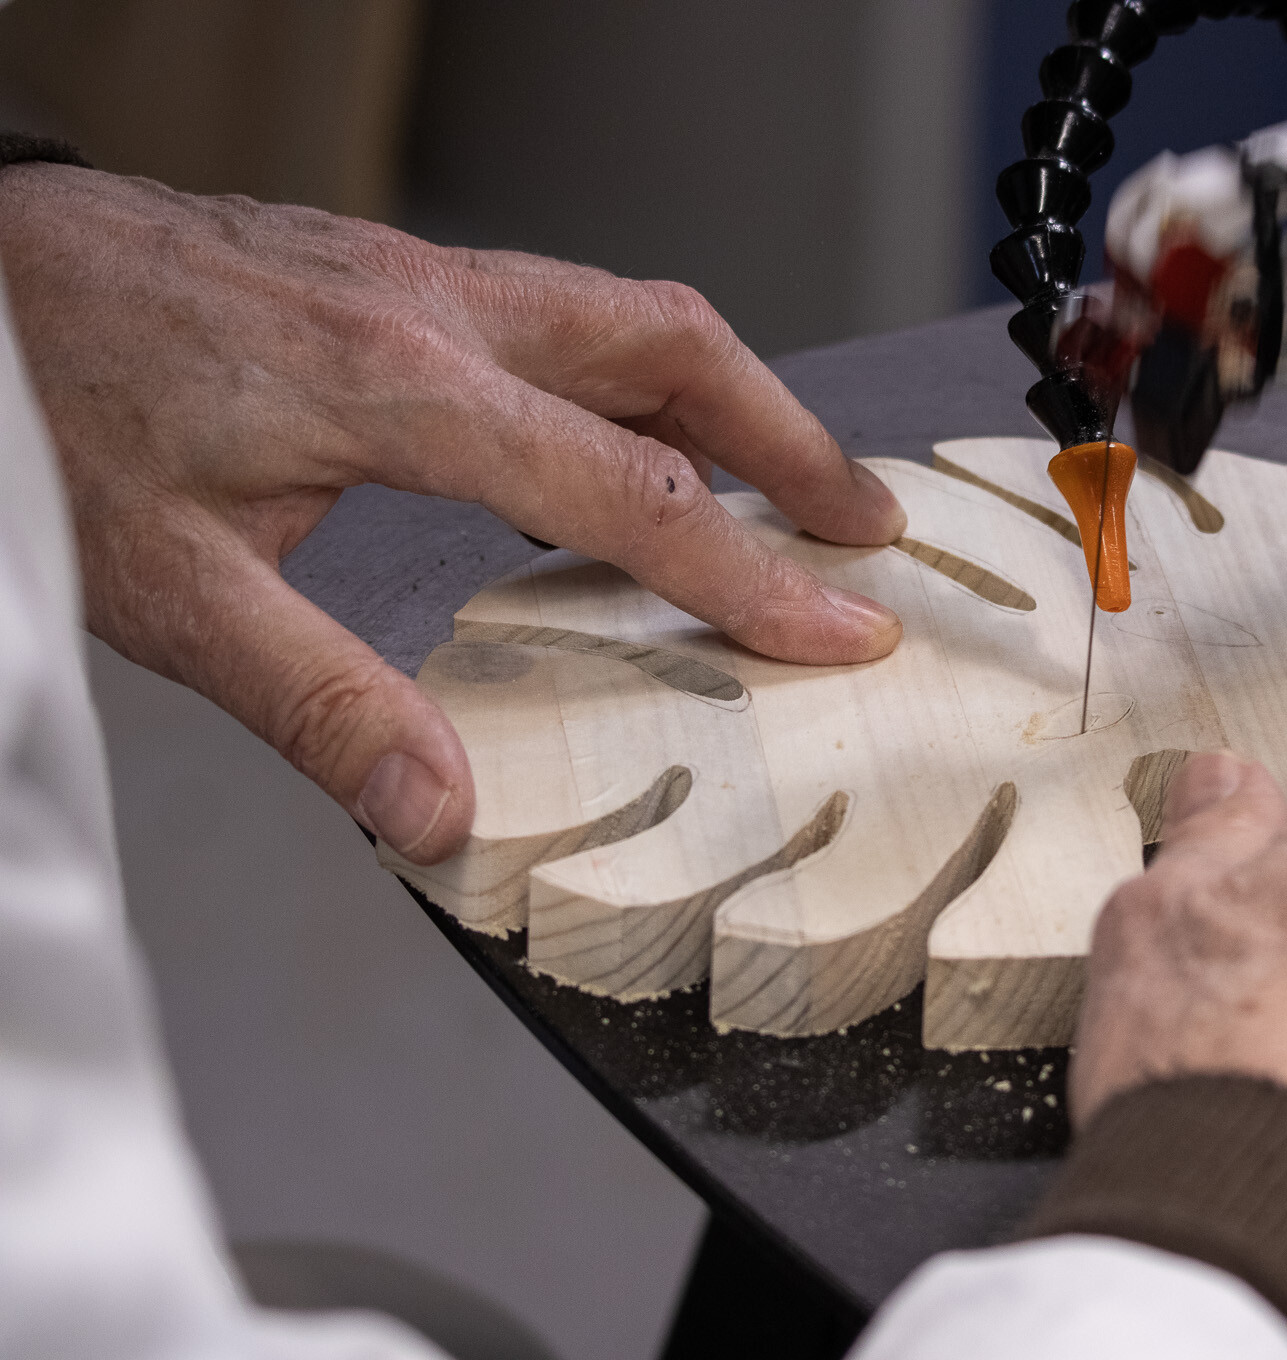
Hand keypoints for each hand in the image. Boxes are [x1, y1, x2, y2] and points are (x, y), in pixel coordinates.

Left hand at [0, 164, 905, 863]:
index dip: (755, 578)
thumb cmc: (57, 407)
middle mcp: (442, 311)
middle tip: (865, 528)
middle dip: (791, 443)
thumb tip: (436, 814)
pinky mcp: (397, 277)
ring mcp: (425, 279)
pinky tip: (633, 447)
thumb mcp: (169, 584)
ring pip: (633, 318)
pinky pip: (569, 317)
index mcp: (407, 389)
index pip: (634, 493)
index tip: (845, 631)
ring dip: (732, 402)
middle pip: (677, 351)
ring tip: (791, 487)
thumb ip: (317, 702)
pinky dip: (645, 383)